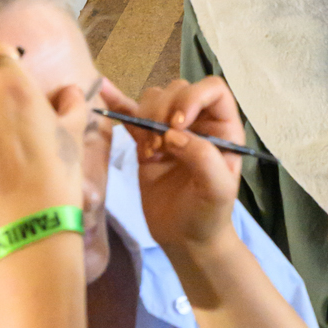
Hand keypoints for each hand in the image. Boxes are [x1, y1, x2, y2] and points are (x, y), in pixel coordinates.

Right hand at [104, 74, 245, 263]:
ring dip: (146, 119)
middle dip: (163, 112)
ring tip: (150, 152)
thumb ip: (203, 158)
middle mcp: (198, 122)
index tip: (178, 123)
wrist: (186, 238)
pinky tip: (103, 90)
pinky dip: (118, 103)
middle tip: (160, 147)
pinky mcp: (146, 142)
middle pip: (178, 90)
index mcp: (223, 127)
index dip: (193, 98)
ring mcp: (170, 130)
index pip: (212, 89)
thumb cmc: (209, 214)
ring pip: (154, 99)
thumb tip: (173, 133)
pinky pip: (131, 116)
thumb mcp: (217, 190)